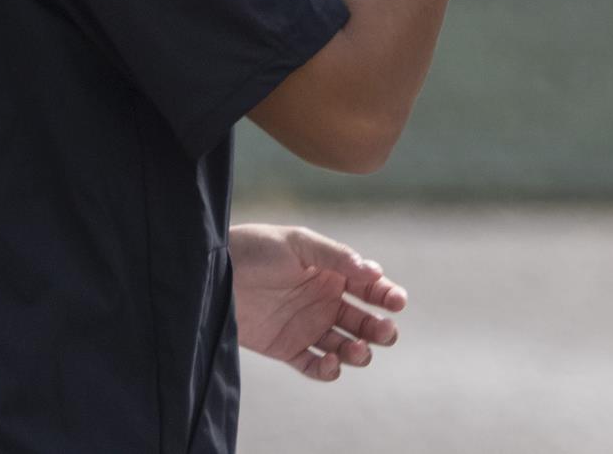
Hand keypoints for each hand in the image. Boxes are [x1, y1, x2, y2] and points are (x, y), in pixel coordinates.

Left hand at [231, 223, 405, 381]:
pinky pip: (315, 365)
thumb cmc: (257, 248)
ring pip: (345, 346)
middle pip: (364, 321)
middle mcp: (325, 302)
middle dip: (379, 328)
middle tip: (385, 330)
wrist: (215, 272)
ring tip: (357, 349)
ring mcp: (308, 326)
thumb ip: (335, 256)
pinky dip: (329, 370)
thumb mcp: (298, 243)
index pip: (370, 288)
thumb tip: (372, 271)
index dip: (387, 295)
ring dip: (359, 351)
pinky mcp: (288, 348)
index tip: (397, 301)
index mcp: (333, 274)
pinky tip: (332, 362)